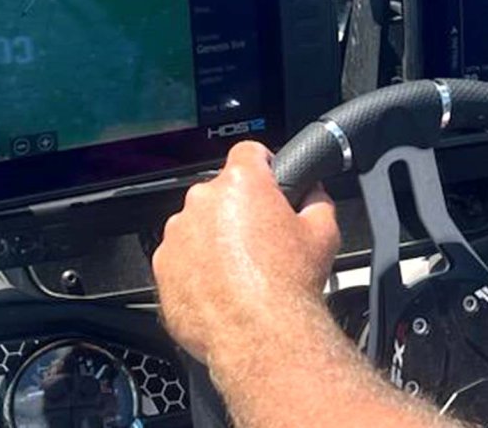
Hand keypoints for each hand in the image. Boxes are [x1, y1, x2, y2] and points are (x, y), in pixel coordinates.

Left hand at [152, 142, 339, 363]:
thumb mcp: (324, 232)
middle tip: (262, 239)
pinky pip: (180, 257)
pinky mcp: (163, 266)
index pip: (248, 152)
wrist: (260, 335)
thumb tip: (314, 194)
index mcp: (241, 184)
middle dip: (239, 210)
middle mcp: (203, 202)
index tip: (269, 180)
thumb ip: (317, 200)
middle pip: (222, 192)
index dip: (264, 164)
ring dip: (215, 238)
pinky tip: (222, 287)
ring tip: (241, 269)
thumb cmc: (289, 284)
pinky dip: (196, 267)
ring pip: (197, 225)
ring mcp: (177, 234)